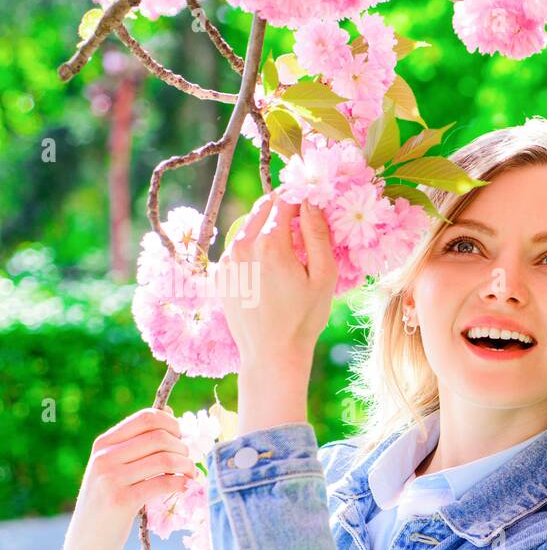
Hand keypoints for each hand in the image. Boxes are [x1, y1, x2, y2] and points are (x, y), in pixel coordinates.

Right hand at [62, 408, 198, 549]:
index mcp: (103, 444)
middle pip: (160, 437)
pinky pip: (164, 483)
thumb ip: (137, 444)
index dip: (172, 424)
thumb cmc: (110, 501)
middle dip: (183, 448)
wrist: (89, 542)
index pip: (146, 418)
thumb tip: (171, 413)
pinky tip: (184, 488)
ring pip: (165, 459)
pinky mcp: (122, 501)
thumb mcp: (115, 468)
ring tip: (190, 475)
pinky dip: (181, 484)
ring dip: (186, 466)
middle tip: (188, 462)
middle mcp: (104, 457)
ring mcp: (110, 479)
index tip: (181, 438)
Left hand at [217, 188, 336, 378]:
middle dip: (282, 206)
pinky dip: (253, 247)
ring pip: (248, 227)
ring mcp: (227, 260)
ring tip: (288, 245)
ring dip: (267, 227)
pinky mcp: (221, 274)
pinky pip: (238, 248)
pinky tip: (269, 268)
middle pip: (263, 208)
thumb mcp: (323, 277)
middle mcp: (242, 246)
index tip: (312, 199)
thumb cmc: (303, 318)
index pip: (284, 201)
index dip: (301, 196)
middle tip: (301, 215)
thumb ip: (317, 235)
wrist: (271, 354)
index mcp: (270, 244)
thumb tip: (310, 203)